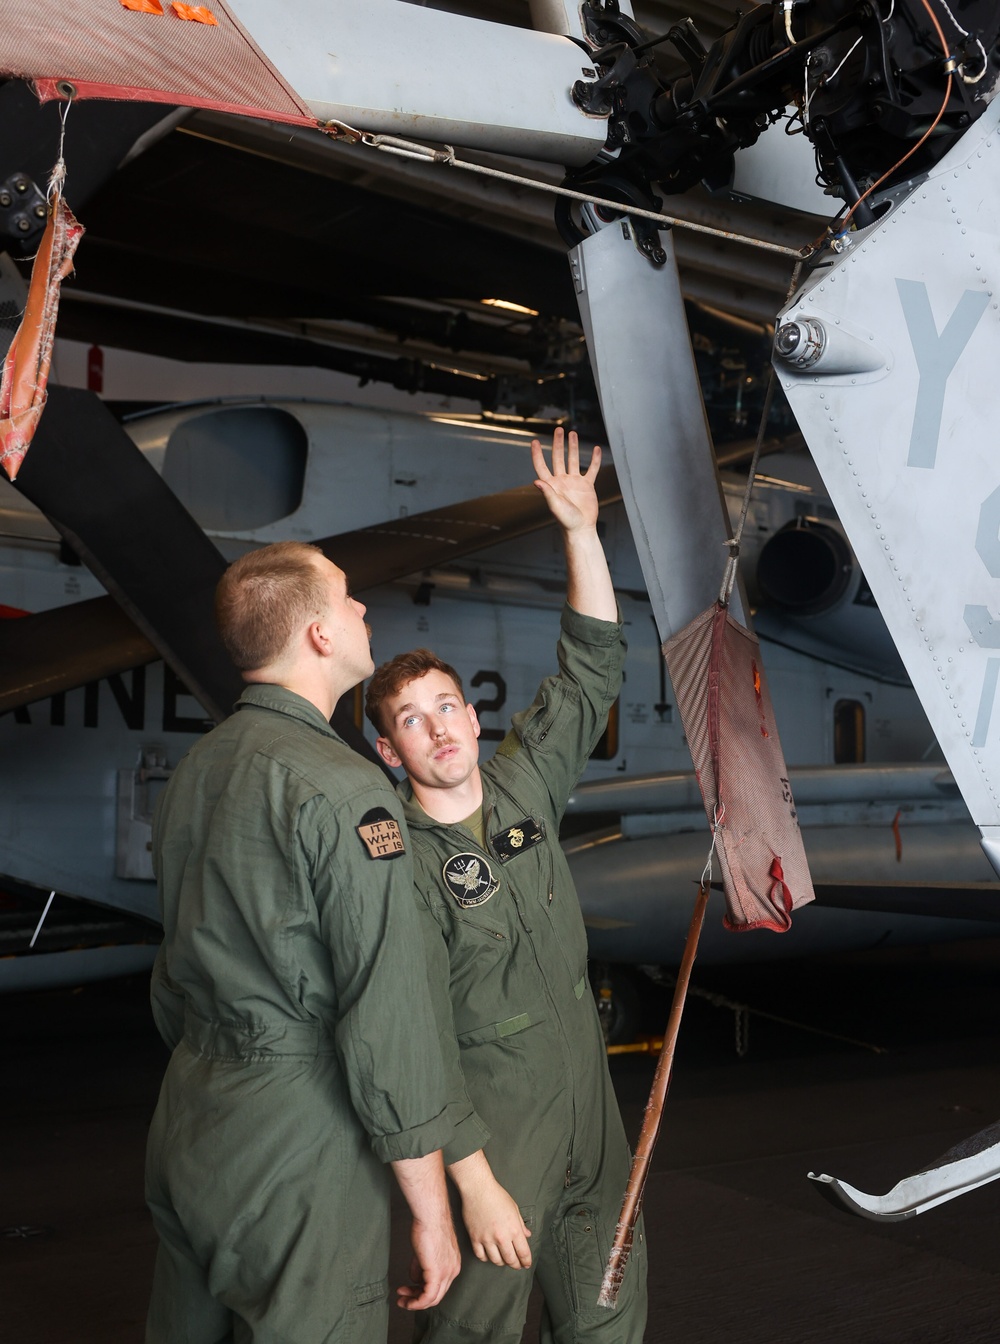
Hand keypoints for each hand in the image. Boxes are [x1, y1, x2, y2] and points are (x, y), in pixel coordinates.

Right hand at [396, 1213, 461, 1310]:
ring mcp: (446, 1273)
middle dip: (418, 1298)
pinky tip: (406, 1301)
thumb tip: (416, 1279)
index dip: (423, 1290)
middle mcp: (453, 1270)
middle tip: (404, 1298)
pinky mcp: (437, 1273)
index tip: (409, 1288)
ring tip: (401, 1300)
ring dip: (415, 1302)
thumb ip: (421, 1266)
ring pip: (432, 1299)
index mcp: (453, 1263)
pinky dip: (416, 1303)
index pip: (439, 1285)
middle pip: (436, 1294)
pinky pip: (427, 1297)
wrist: (431, 1215)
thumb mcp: (425, 1250)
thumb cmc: (428, 1225)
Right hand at [448, 1151, 531, 1268]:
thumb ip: (521, 1224)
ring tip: (503, 1259)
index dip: (526, 1261)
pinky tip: (489, 1255)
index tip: (526, 1264)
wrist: (478, 1189)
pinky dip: (486, 1258)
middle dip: (515, 1265)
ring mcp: (487, 1239)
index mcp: (514, 1229)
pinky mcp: (475, 1238)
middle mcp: (501, 1237)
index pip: (523, 1253)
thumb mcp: (514, 1208)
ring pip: (496, 1260)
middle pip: (510, 1260)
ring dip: (501, 1262)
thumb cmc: (497, 1195)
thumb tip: (527, 1235)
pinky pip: (481, 1255)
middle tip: (517, 1265)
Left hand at [531, 426, 601, 533]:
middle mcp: (562, 481)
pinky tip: (596, 449)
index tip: (534, 441)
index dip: (537, 454)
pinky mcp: (587, 486)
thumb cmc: (566, 520)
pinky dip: (594, 460)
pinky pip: (591, 470)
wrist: (581, 529)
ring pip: (573, 460)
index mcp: (551, 485)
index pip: (542, 465)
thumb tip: (536, 481)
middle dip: (558, 444)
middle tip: (558, 429)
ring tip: (573, 434)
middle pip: (558, 458)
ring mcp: (574, 482)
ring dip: (573, 447)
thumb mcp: (555, 506)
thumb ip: (547, 493)